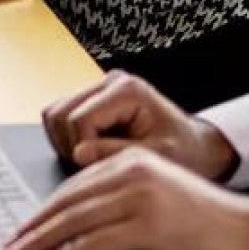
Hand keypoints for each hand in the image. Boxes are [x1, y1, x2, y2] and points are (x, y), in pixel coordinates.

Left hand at [5, 147, 248, 249]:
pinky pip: (96, 241)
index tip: (24, 227)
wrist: (247, 228)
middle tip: (12, 244)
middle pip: (68, 201)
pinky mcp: (148, 225)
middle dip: (35, 226)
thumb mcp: (156, 191)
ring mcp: (139, 197)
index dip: (43, 210)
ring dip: (42, 242)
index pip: (73, 186)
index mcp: (129, 159)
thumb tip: (77, 214)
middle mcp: (130, 171)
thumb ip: (119, 192)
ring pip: (75, 221)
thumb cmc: (204, 217)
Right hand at [40, 70, 238, 178]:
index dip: (84, 149)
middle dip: (72, 146)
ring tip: (94, 158)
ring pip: (54, 114)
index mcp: (127, 90)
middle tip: (96, 165)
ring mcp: (97, 89)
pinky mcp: (90, 99)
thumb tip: (78, 154)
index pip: (80, 118)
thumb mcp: (157, 157)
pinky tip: (90, 150)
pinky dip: (67, 138)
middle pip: (60, 113)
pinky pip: (59, 117)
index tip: (101, 167)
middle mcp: (109, 82)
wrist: (195, 146)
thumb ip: (116, 153)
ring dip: (66, 142)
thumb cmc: (184, 151)